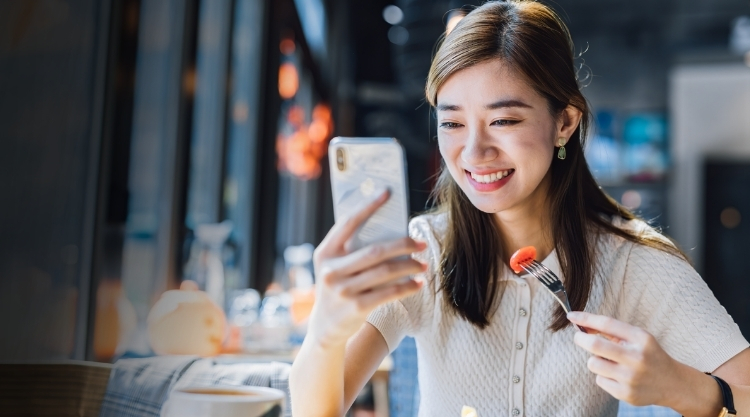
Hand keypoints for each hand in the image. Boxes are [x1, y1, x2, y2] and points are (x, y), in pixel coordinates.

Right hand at [308, 189, 425, 346]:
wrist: (325, 327)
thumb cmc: (338, 287)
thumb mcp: (335, 267)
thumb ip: (351, 249)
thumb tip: (389, 228)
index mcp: (325, 253)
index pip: (348, 223)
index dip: (368, 206)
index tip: (387, 193)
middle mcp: (331, 270)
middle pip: (375, 251)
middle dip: (402, 244)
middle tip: (421, 243)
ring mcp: (343, 290)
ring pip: (385, 271)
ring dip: (409, 266)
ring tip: (423, 264)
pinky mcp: (356, 307)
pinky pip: (388, 292)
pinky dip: (407, 286)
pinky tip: (418, 282)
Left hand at [568, 312, 681, 406]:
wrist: (672, 383)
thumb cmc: (648, 355)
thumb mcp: (637, 338)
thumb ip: (611, 331)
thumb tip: (581, 325)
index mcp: (641, 339)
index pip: (607, 324)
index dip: (585, 318)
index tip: (571, 315)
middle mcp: (637, 358)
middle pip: (595, 345)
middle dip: (581, 339)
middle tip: (579, 337)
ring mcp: (631, 378)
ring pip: (593, 364)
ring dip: (595, 361)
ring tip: (610, 362)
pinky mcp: (626, 394)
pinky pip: (599, 380)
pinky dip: (604, 376)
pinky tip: (618, 377)